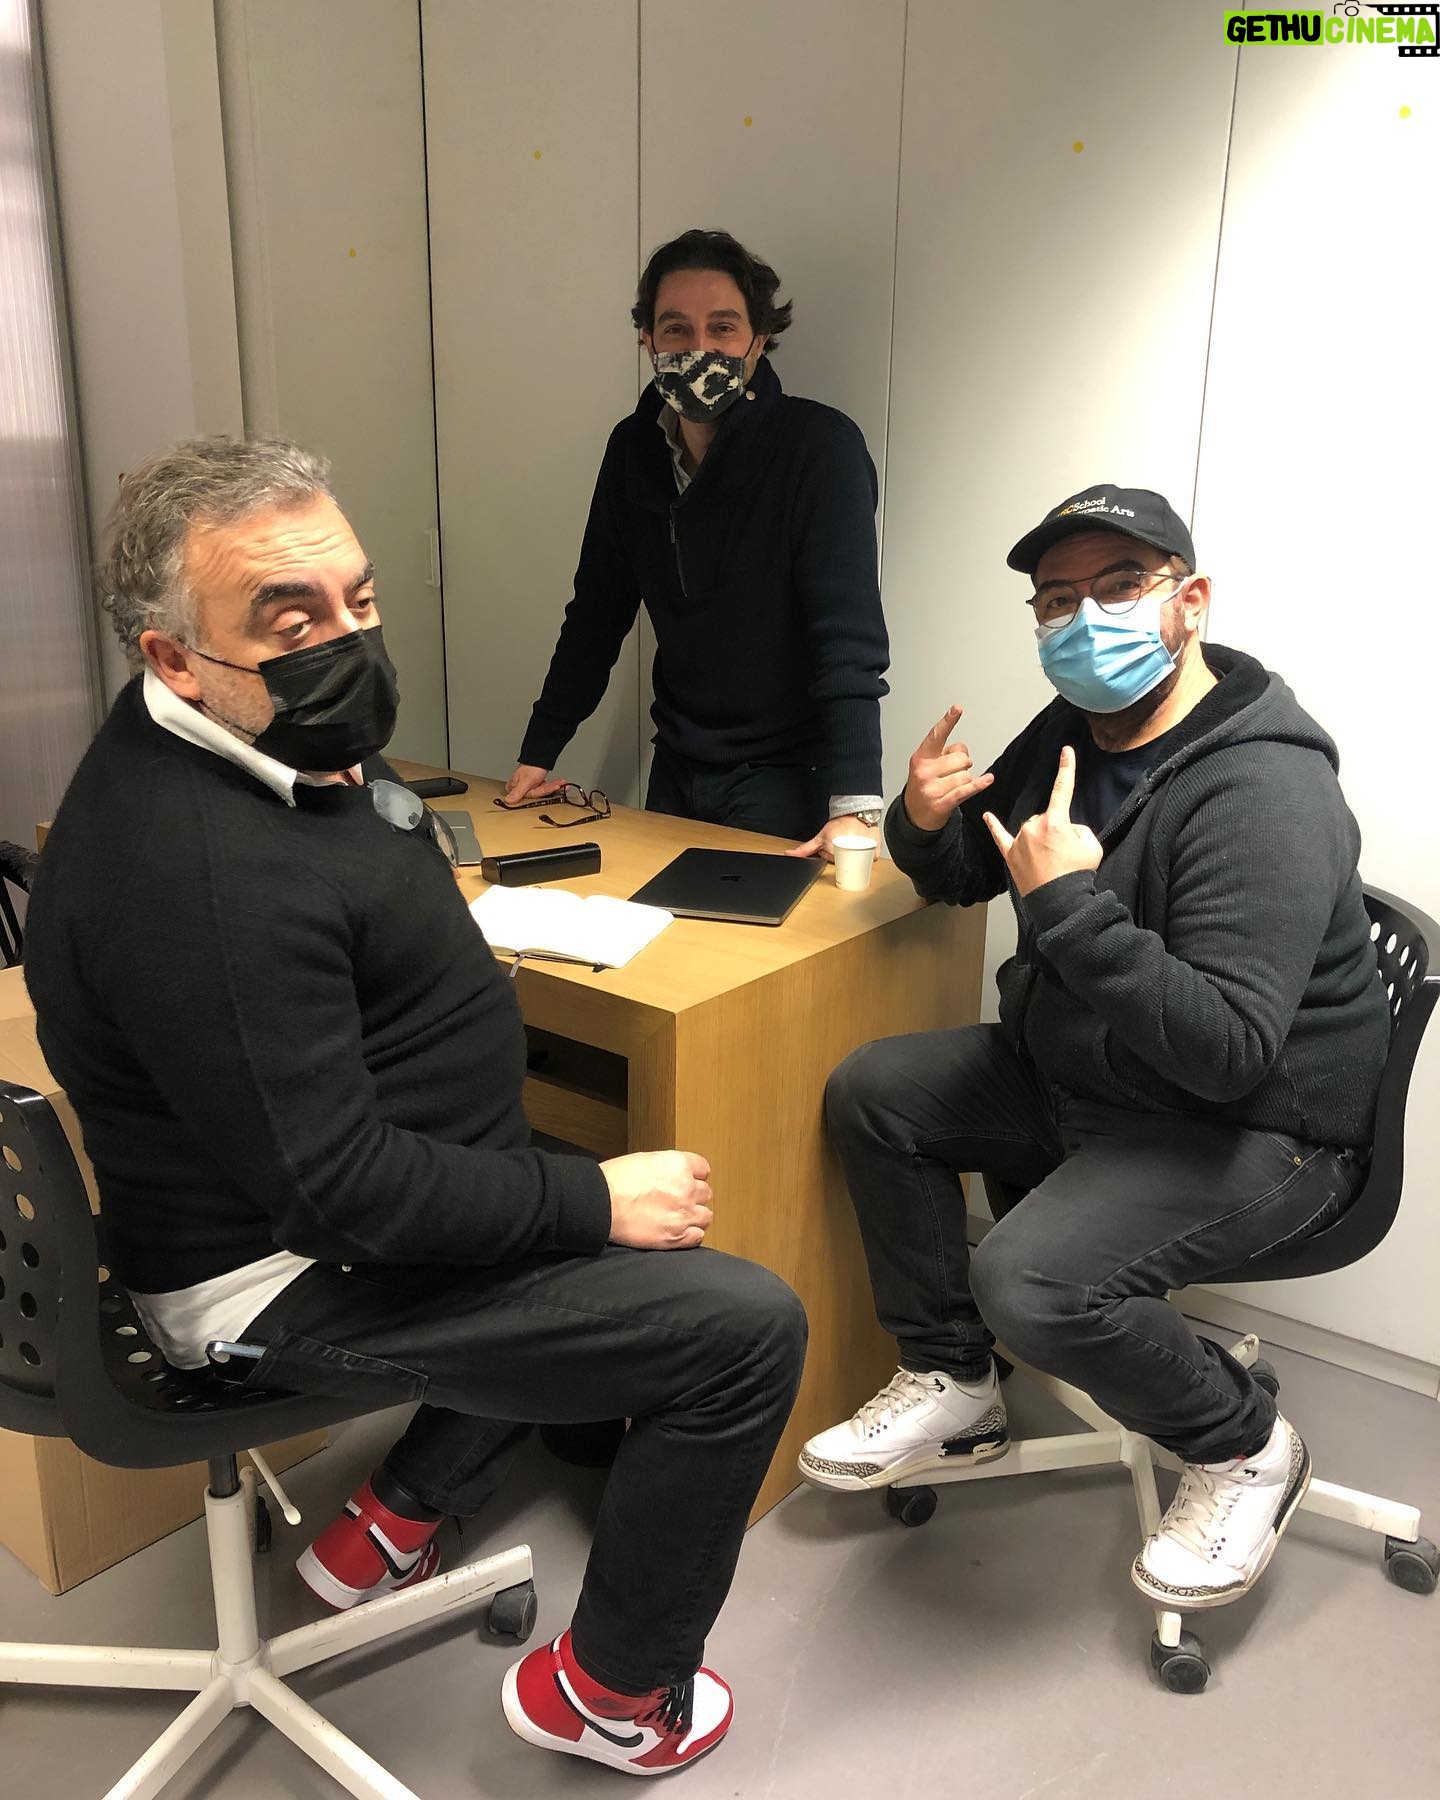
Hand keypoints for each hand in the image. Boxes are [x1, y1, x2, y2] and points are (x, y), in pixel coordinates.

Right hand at [505, 763, 566, 805]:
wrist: (539, 755)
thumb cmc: (531, 765)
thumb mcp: (525, 781)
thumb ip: (518, 792)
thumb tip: (508, 801)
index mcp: (514, 788)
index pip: (529, 795)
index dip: (541, 792)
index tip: (552, 789)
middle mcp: (520, 788)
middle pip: (537, 793)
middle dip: (550, 788)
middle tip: (560, 785)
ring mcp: (529, 786)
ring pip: (543, 790)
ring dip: (554, 786)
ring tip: (563, 784)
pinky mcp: (536, 784)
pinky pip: (546, 787)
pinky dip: (554, 784)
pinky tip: (561, 784)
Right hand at [601, 1150, 713, 1250]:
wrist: (601, 1204)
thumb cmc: (614, 1180)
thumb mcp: (644, 1160)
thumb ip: (665, 1168)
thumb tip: (669, 1177)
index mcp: (679, 1164)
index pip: (703, 1169)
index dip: (694, 1176)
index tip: (688, 1181)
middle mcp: (687, 1188)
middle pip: (705, 1193)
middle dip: (693, 1196)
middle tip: (678, 1201)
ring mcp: (684, 1213)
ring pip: (705, 1216)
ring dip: (695, 1216)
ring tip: (680, 1218)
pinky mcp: (677, 1236)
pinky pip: (698, 1237)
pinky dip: (691, 1235)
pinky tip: (680, 1232)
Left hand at [788, 815, 873, 861]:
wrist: (857, 813)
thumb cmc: (840, 824)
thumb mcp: (820, 837)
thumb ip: (806, 848)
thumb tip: (790, 854)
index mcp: (834, 852)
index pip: (830, 863)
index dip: (829, 855)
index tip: (833, 846)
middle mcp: (848, 854)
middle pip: (842, 864)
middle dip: (839, 856)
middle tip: (842, 843)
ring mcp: (863, 854)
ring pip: (855, 864)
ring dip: (853, 856)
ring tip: (851, 844)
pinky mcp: (873, 853)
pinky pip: (868, 861)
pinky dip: (866, 856)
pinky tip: (861, 846)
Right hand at [902, 703, 992, 830]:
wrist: (914, 814)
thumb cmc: (925, 785)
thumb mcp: (928, 764)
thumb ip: (945, 752)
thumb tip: (963, 751)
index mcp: (921, 757)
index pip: (936, 735)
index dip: (948, 721)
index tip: (957, 708)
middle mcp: (924, 771)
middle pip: (960, 758)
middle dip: (963, 764)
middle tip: (953, 772)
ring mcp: (931, 789)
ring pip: (965, 775)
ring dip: (965, 780)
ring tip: (952, 786)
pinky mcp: (941, 803)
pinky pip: (966, 790)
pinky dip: (979, 784)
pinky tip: (988, 780)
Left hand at [982, 745, 1101, 895]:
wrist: (1060, 902)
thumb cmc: (1076, 874)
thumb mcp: (1091, 845)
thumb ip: (1078, 829)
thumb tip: (1065, 830)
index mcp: (1055, 822)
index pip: (1063, 788)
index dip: (1066, 768)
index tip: (1066, 751)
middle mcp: (1033, 827)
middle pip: (1046, 817)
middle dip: (1055, 830)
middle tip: (1064, 853)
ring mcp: (1019, 841)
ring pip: (1031, 830)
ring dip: (1040, 840)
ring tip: (1051, 862)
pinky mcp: (1010, 855)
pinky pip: (1000, 837)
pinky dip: (994, 827)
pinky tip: (987, 816)